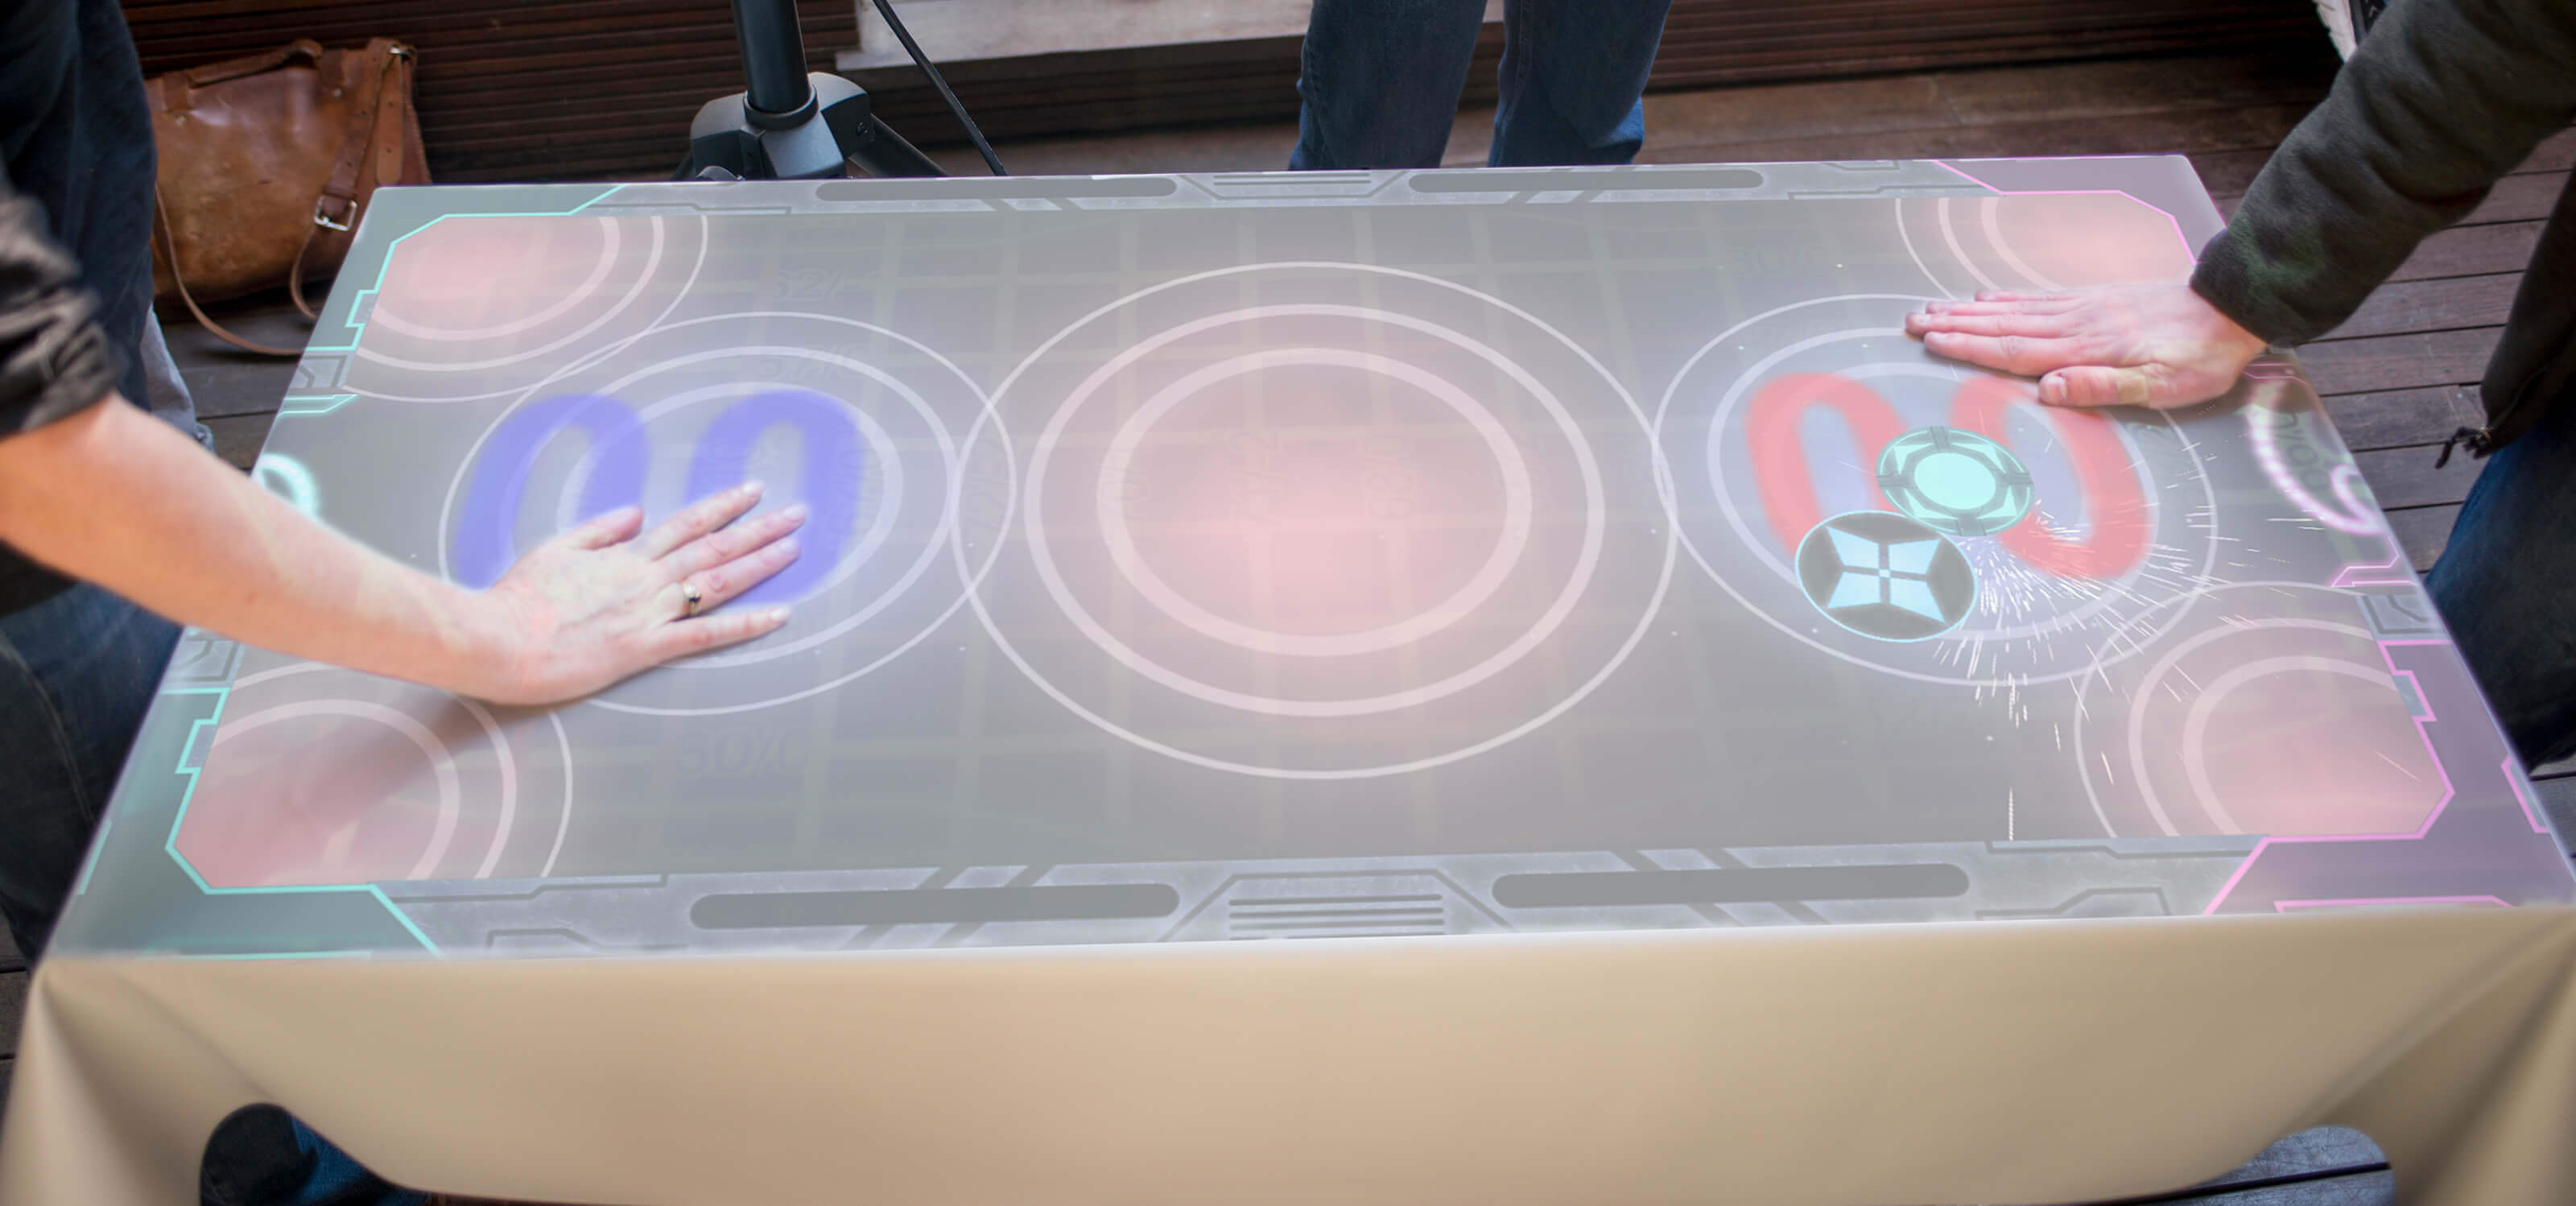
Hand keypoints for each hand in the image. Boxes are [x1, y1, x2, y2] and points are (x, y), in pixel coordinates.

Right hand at [467, 482, 804, 704]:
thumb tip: (637, 512)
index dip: (724, 506)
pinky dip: (745, 624)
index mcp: (625, 554)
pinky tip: (779, 615)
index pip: (686, 523)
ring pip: (717, 583)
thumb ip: (599, 529)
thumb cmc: (519, 598)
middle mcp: (645, 579)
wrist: (497, 638)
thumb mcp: (555, 548)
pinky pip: (705, 636)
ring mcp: (648, 613)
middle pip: (713, 548)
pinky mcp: (645, 649)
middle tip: (799, 514)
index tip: (754, 491)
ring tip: (795, 548)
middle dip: (759, 528)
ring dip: (760, 564)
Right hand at [1903, 283, 2268, 408]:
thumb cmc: (2199, 357)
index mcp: (2085, 349)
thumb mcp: (2162, 386)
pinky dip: (2004, 299)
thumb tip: (2049, 390)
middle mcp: (2075, 324)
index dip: (1970, 348)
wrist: (2230, 310)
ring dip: (1968, 311)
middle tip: (1911, 321)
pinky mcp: (2093, 301)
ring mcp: (2081, 309)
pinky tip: (1985, 298)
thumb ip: (2104, 387)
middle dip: (1953, 325)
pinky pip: (2036, 299)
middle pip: (2002, 326)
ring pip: (2012, 310)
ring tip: (1931, 309)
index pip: (2015, 351)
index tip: (1930, 342)